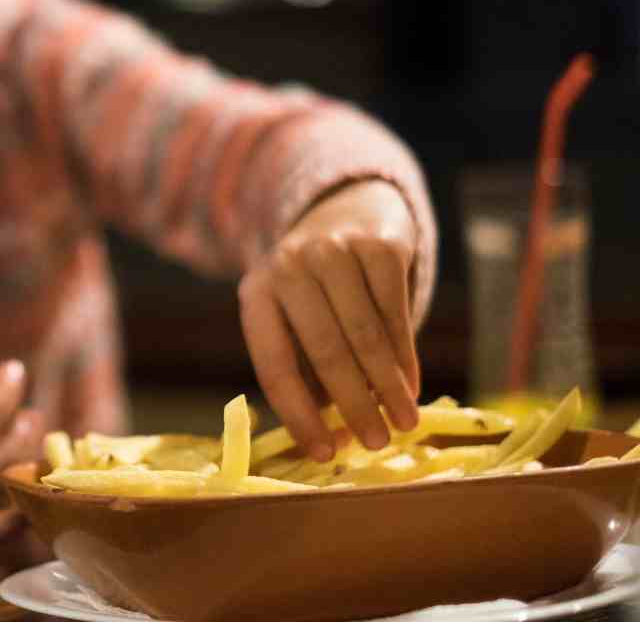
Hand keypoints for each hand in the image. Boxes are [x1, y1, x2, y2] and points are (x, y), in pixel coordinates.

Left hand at [238, 179, 419, 460]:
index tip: (322, 455)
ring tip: (404, 423)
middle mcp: (288, 267)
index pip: (273, 364)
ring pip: (365, 335)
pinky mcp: (378, 245)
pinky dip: (405, 355)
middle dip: (354, 404)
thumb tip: (337, 445)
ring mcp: (333, 250)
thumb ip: (311, 380)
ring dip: (387, 387)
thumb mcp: (298, 324)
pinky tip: (412, 385)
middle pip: (324, 351)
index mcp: (256, 294)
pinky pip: (395, 311)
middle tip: (376, 444)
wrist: (349, 213)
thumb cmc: (318, 290)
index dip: (298, 414)